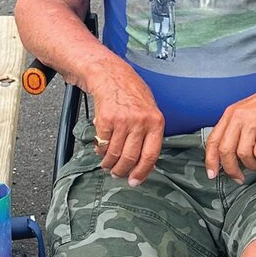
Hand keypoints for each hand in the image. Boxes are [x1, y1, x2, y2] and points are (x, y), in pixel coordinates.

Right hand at [88, 61, 164, 184]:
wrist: (110, 74)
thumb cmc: (131, 92)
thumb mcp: (150, 110)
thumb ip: (150, 134)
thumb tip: (147, 163)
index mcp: (156, 122)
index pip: (151, 155)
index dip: (142, 172)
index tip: (135, 181)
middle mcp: (140, 122)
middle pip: (131, 157)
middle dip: (122, 171)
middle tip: (118, 175)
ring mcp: (122, 121)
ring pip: (115, 153)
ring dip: (109, 164)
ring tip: (107, 165)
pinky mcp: (105, 120)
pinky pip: (102, 144)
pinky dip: (100, 151)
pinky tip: (100, 151)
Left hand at [205, 71, 255, 182]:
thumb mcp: (247, 112)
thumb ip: (236, 129)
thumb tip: (230, 155)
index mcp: (230, 114)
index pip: (213, 140)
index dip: (210, 160)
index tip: (212, 174)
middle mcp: (238, 117)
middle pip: (225, 150)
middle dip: (231, 169)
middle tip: (238, 178)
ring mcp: (253, 121)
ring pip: (243, 154)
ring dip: (252, 167)